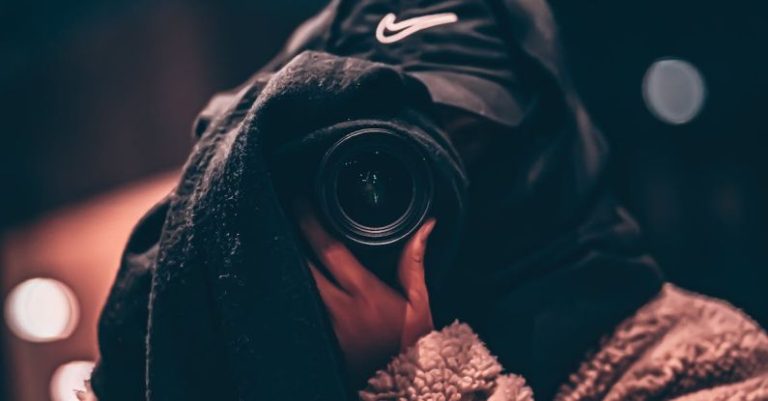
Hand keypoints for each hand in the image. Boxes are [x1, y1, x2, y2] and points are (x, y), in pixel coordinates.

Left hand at [295, 202, 435, 384]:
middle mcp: (337, 306)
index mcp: (363, 291)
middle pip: (301, 262)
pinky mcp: (317, 336)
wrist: (402, 385)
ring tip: (279, 235)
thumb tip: (426, 225)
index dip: (310, 221)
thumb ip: (414, 261)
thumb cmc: (411, 342)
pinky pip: (298, 304)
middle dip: (289, 235)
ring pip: (295, 282)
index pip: (329, 248)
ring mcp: (322, 323)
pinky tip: (286, 270)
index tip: (300, 200)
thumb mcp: (419, 301)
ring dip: (287, 258)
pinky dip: (291, 284)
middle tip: (280, 211)